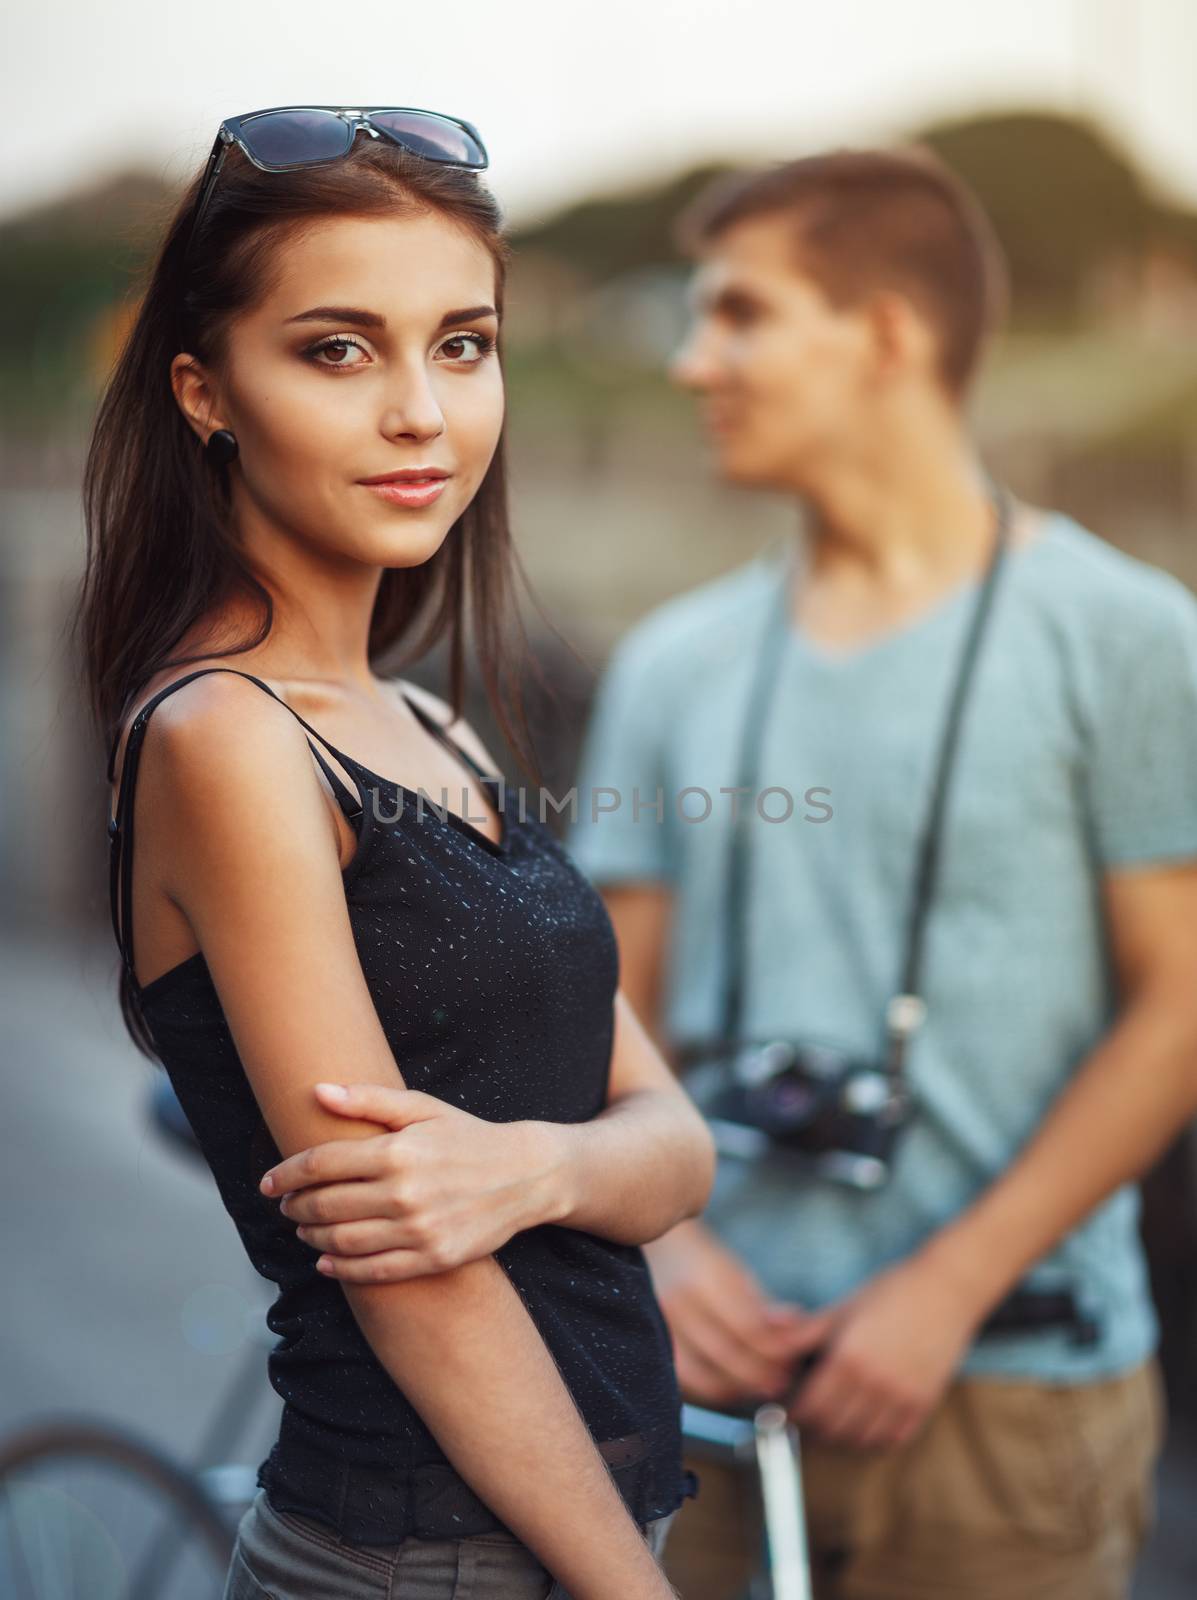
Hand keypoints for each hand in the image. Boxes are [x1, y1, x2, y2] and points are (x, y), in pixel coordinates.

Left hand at [259, 1083, 560, 1281]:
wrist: (525, 1175)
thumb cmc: (468, 1136)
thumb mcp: (422, 1108)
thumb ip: (368, 1100)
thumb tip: (318, 1091)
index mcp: (398, 1151)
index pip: (321, 1164)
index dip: (286, 1174)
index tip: (268, 1181)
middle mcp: (404, 1193)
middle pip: (326, 1204)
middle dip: (296, 1206)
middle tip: (285, 1206)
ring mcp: (419, 1229)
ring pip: (342, 1240)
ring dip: (312, 1237)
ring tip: (303, 1230)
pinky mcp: (432, 1258)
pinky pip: (373, 1270)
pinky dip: (341, 1268)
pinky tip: (326, 1261)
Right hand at [644, 1218, 817, 1408]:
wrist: (654, 1253)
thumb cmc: (702, 1262)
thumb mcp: (736, 1274)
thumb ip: (766, 1308)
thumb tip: (803, 1332)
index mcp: (704, 1279)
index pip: (748, 1328)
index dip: (777, 1350)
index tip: (795, 1360)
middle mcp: (677, 1304)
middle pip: (728, 1356)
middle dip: (763, 1374)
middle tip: (785, 1379)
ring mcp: (658, 1328)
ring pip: (706, 1377)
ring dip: (741, 1388)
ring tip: (763, 1385)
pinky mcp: (650, 1347)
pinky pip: (687, 1382)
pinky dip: (714, 1390)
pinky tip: (734, 1386)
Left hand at [782, 1252, 992, 1449]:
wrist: (945, 1290)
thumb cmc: (891, 1293)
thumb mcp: (843, 1309)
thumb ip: (805, 1331)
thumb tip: (769, 1338)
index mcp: (849, 1358)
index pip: (812, 1406)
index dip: (796, 1414)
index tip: (789, 1411)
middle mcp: (875, 1383)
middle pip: (834, 1427)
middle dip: (816, 1427)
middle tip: (809, 1418)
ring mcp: (901, 1396)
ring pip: (863, 1438)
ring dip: (845, 1435)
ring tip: (835, 1421)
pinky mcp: (924, 1403)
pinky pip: (893, 1437)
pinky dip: (876, 1436)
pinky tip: (867, 1421)